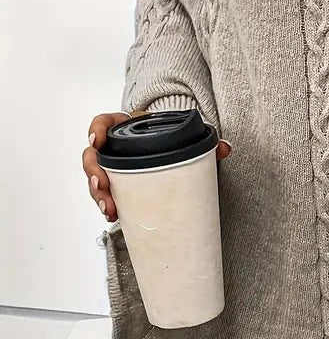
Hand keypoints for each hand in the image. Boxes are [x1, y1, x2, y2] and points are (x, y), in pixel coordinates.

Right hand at [83, 110, 231, 223]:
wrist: (176, 151)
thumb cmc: (173, 140)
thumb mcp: (186, 136)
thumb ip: (206, 140)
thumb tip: (224, 149)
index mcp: (127, 128)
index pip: (104, 122)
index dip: (96, 130)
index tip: (97, 143)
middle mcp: (116, 147)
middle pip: (93, 158)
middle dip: (94, 175)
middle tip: (103, 188)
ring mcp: (115, 168)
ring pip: (97, 179)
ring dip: (98, 196)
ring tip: (109, 209)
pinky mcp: (120, 185)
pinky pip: (107, 194)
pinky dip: (108, 205)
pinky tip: (114, 216)